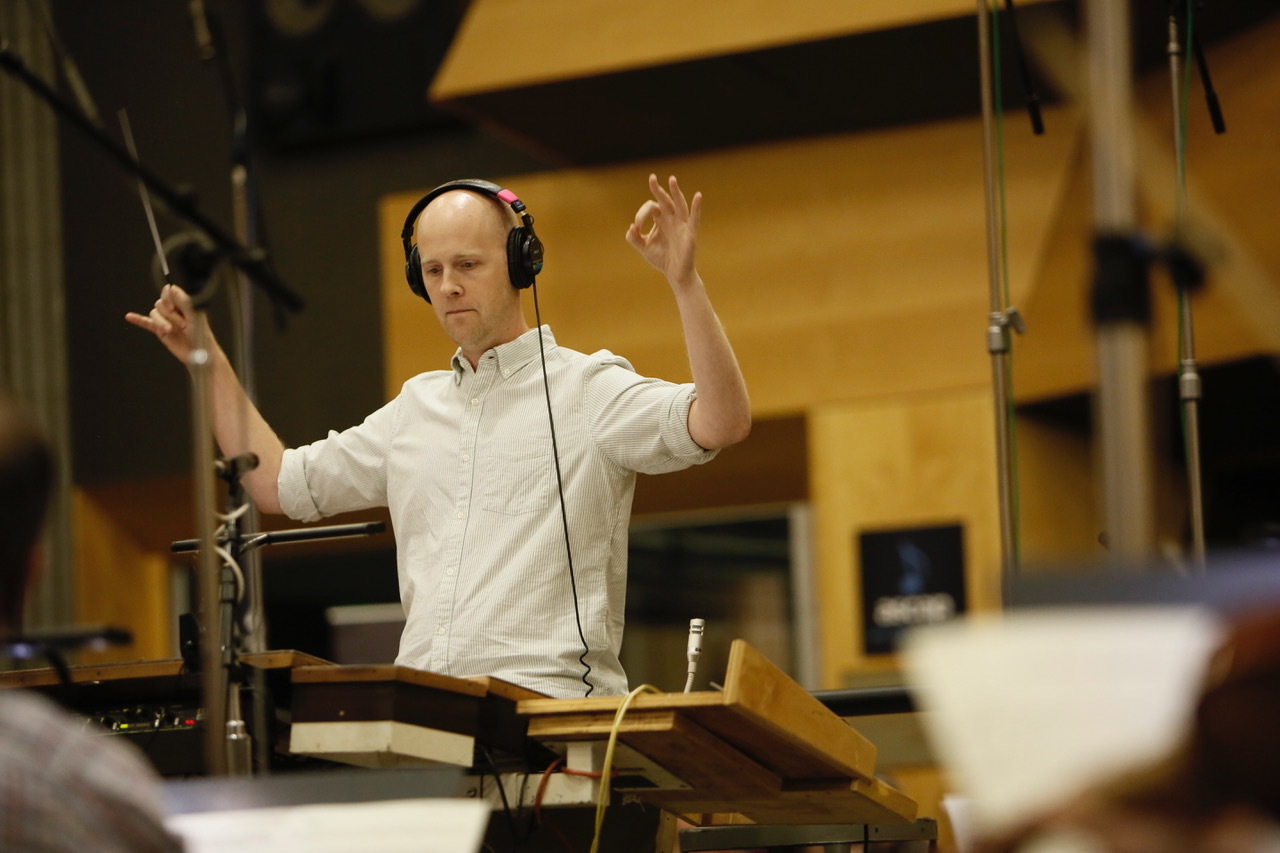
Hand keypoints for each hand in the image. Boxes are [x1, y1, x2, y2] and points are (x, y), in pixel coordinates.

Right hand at [124, 284, 205, 364]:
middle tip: (183, 325)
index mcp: (183, 303)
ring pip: (154, 313)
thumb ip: (183, 302)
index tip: (173, 308)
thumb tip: (171, 287)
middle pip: (160, 303)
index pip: (168, 292)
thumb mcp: (194, 317)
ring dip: (161, 322)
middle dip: (169, 315)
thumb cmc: (201, 335)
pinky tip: (129, 317)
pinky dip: (138, 320)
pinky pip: (146, 323)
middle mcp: (173, 309)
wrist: (198, 354)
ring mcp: (165, 319)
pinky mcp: (159, 330)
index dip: (168, 298)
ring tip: (170, 331)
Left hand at [625, 174, 702, 288]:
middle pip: (665, 200)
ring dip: (675, 192)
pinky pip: (694, 218)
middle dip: (658, 190)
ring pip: (679, 205)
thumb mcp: (644, 248)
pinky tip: (698, 196)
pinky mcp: (690, 233)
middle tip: (651, 177)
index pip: (650, 208)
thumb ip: (634, 238)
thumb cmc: (662, 259)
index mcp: (660, 220)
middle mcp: (671, 219)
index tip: (636, 226)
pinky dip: (697, 207)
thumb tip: (631, 227)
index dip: (641, 214)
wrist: (676, 274)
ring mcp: (682, 225)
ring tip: (671, 180)